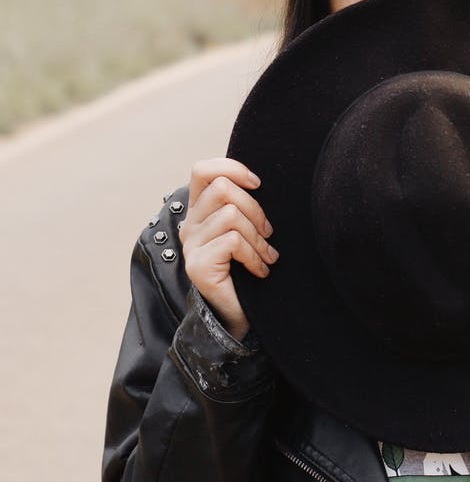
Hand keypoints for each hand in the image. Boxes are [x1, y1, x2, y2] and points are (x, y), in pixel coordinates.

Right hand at [179, 158, 277, 340]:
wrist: (239, 314)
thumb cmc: (247, 266)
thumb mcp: (246, 228)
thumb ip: (242, 204)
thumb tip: (257, 180)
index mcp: (199, 210)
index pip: (202, 170)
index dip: (231, 167)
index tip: (257, 184)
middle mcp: (190, 225)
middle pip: (222, 188)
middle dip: (255, 208)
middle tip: (268, 233)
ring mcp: (190, 245)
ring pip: (231, 214)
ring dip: (258, 237)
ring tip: (267, 255)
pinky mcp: (197, 265)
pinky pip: (233, 241)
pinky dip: (254, 255)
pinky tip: (260, 270)